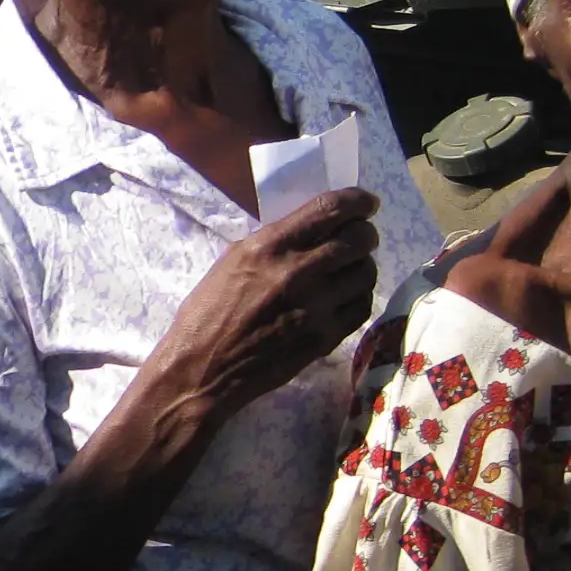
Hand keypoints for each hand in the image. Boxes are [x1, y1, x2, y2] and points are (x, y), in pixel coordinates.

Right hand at [155, 188, 379, 417]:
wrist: (203, 369)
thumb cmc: (208, 312)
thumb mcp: (233, 261)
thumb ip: (274, 242)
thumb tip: (312, 230)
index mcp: (268, 246)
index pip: (331, 209)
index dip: (358, 200)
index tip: (367, 203)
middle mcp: (297, 272)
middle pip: (359, 239)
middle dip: (364, 233)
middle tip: (359, 238)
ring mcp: (316, 307)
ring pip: (366, 273)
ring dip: (361, 266)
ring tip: (348, 271)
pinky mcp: (325, 338)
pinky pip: (362, 306)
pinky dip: (358, 297)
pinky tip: (343, 298)